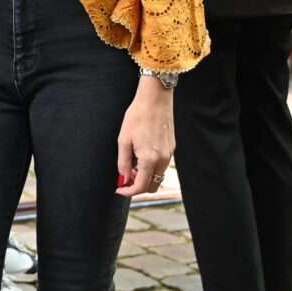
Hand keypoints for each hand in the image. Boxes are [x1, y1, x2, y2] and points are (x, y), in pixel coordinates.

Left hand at [116, 76, 174, 196]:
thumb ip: (122, 162)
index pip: (140, 186)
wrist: (155, 99)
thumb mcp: (123, 140)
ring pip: (158, 176)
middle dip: (138, 186)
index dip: (128, 191)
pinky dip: (152, 167)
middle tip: (124, 176)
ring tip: (132, 164)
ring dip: (145, 176)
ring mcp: (169, 154)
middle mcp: (163, 159)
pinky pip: (162, 165)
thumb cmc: (137, 116)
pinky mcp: (172, 147)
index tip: (119, 189)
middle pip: (152, 186)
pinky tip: (141, 155)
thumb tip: (123, 178)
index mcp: (150, 159)